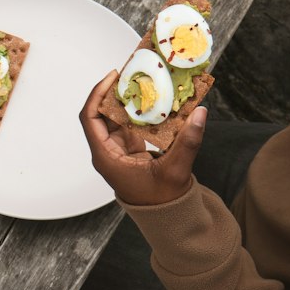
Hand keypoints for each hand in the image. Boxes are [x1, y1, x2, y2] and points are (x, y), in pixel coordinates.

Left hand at [80, 72, 205, 206]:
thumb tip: (200, 113)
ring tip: (144, 80)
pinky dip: (141, 111)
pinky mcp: (130, 149)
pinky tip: (155, 99)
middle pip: (102, 114)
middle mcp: (107, 151)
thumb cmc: (163, 201)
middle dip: (116, 92)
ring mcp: (118, 149)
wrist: (167, 217)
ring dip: (129, 99)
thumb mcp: (175, 170)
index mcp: (106, 157)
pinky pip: (131, 124)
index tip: (112, 77)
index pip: (90, 118)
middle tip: (133, 72)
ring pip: (117, 117)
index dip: (97, 94)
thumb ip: (187, 142)